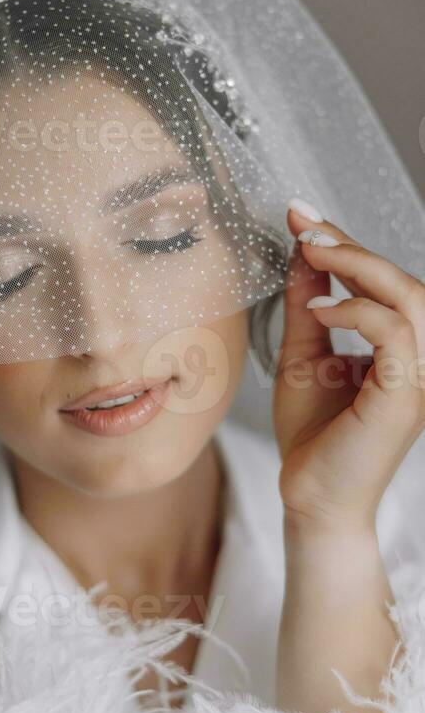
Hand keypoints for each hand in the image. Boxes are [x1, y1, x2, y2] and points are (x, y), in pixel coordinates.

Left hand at [273, 200, 423, 712]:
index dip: (347, 243)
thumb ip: (308, 309)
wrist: (309, 498)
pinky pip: (396, 336)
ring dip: (361, 268)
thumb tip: (302, 253)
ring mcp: (418, 379)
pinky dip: (359, 312)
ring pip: (412, 300)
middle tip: (304, 226)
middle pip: (406, 282)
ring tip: (312, 253)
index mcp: (399, 349)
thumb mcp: (303, 357)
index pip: (385, 284)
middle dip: (353, 246)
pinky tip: (321, 309)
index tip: (300, 213)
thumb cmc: (311, 437)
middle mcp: (419, 360)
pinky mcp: (405, 397)